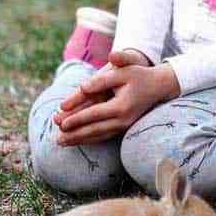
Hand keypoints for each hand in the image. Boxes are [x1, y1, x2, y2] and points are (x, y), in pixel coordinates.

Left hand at [55, 51, 179, 145]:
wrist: (159, 86)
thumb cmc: (138, 75)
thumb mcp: (121, 71)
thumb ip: (100, 80)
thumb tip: (81, 87)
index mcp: (121, 106)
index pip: (93, 115)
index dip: (76, 119)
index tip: (60, 123)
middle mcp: (123, 120)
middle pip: (94, 130)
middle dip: (74, 135)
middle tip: (57, 140)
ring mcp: (125, 125)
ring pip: (98, 136)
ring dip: (80, 140)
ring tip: (63, 143)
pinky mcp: (125, 127)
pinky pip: (105, 135)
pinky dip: (91, 138)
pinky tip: (79, 140)